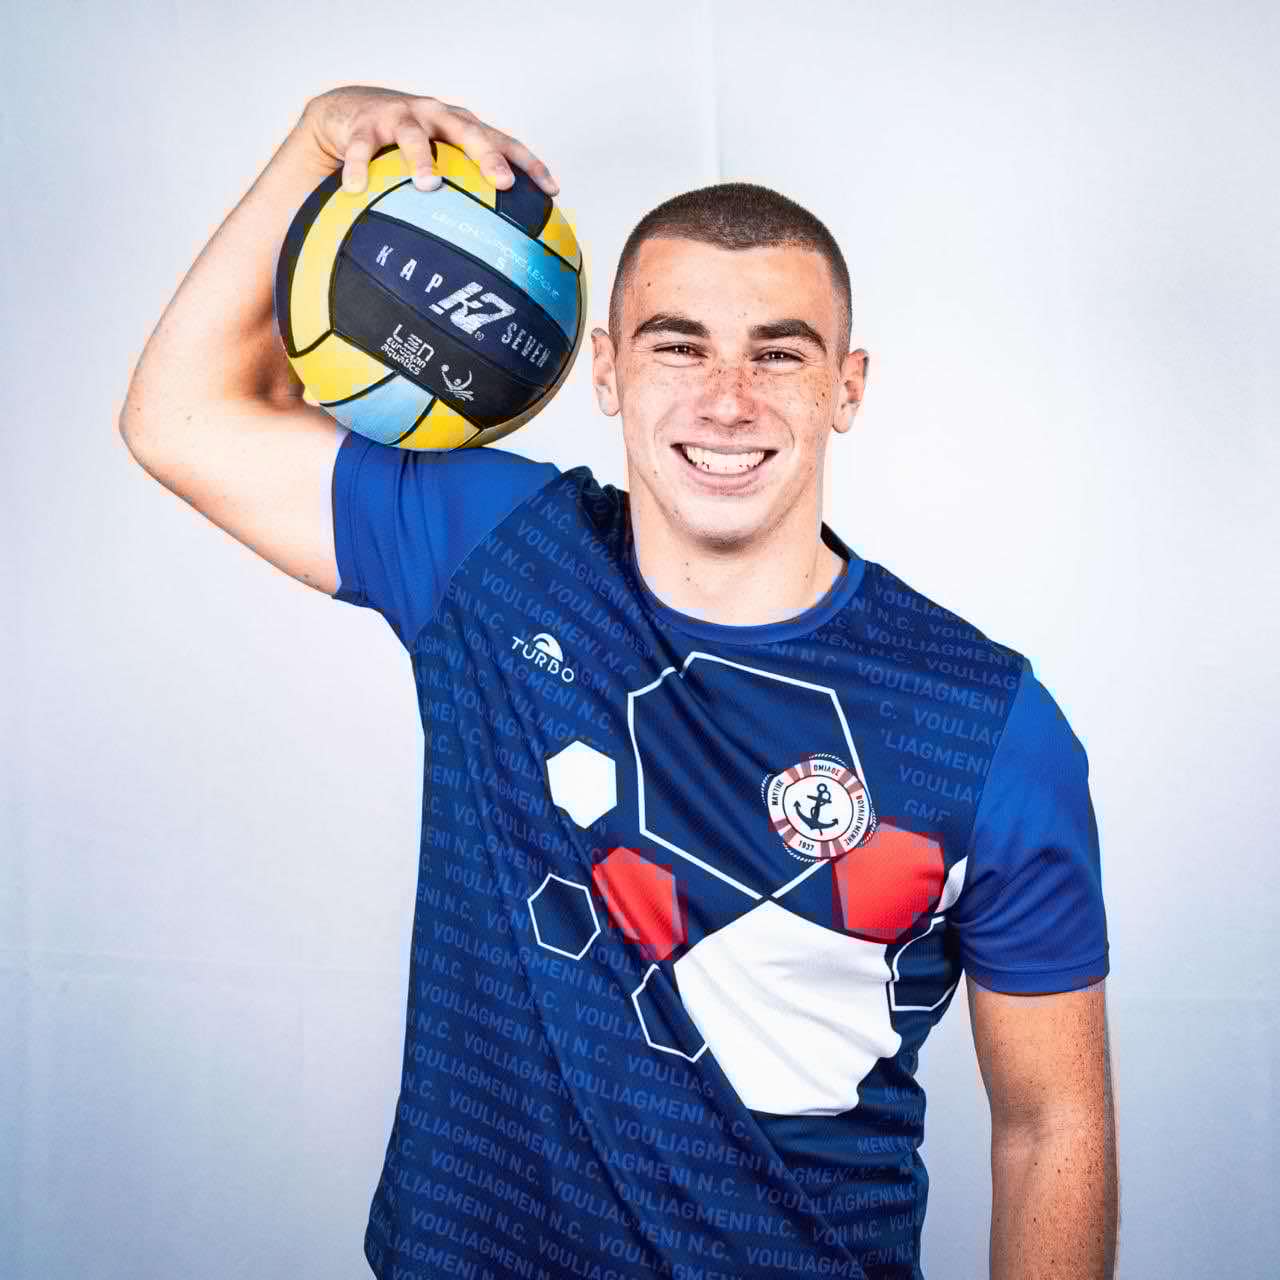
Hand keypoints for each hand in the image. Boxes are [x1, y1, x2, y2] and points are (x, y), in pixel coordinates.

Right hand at [299, 85, 558, 196]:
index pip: (504, 142)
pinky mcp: (362, 125)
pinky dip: (357, 167)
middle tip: (501, 181)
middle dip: (487, 155)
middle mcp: (436, 117)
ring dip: (421, 158)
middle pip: (468, 132)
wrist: (348, 114)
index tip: (552, 191)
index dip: (529, 164)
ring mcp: (400, 117)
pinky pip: (360, 148)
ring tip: (427, 183)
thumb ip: (463, 195)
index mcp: (461, 129)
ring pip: (412, 135)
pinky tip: (355, 189)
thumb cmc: (404, 149)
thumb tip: (495, 254)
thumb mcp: (439, 163)